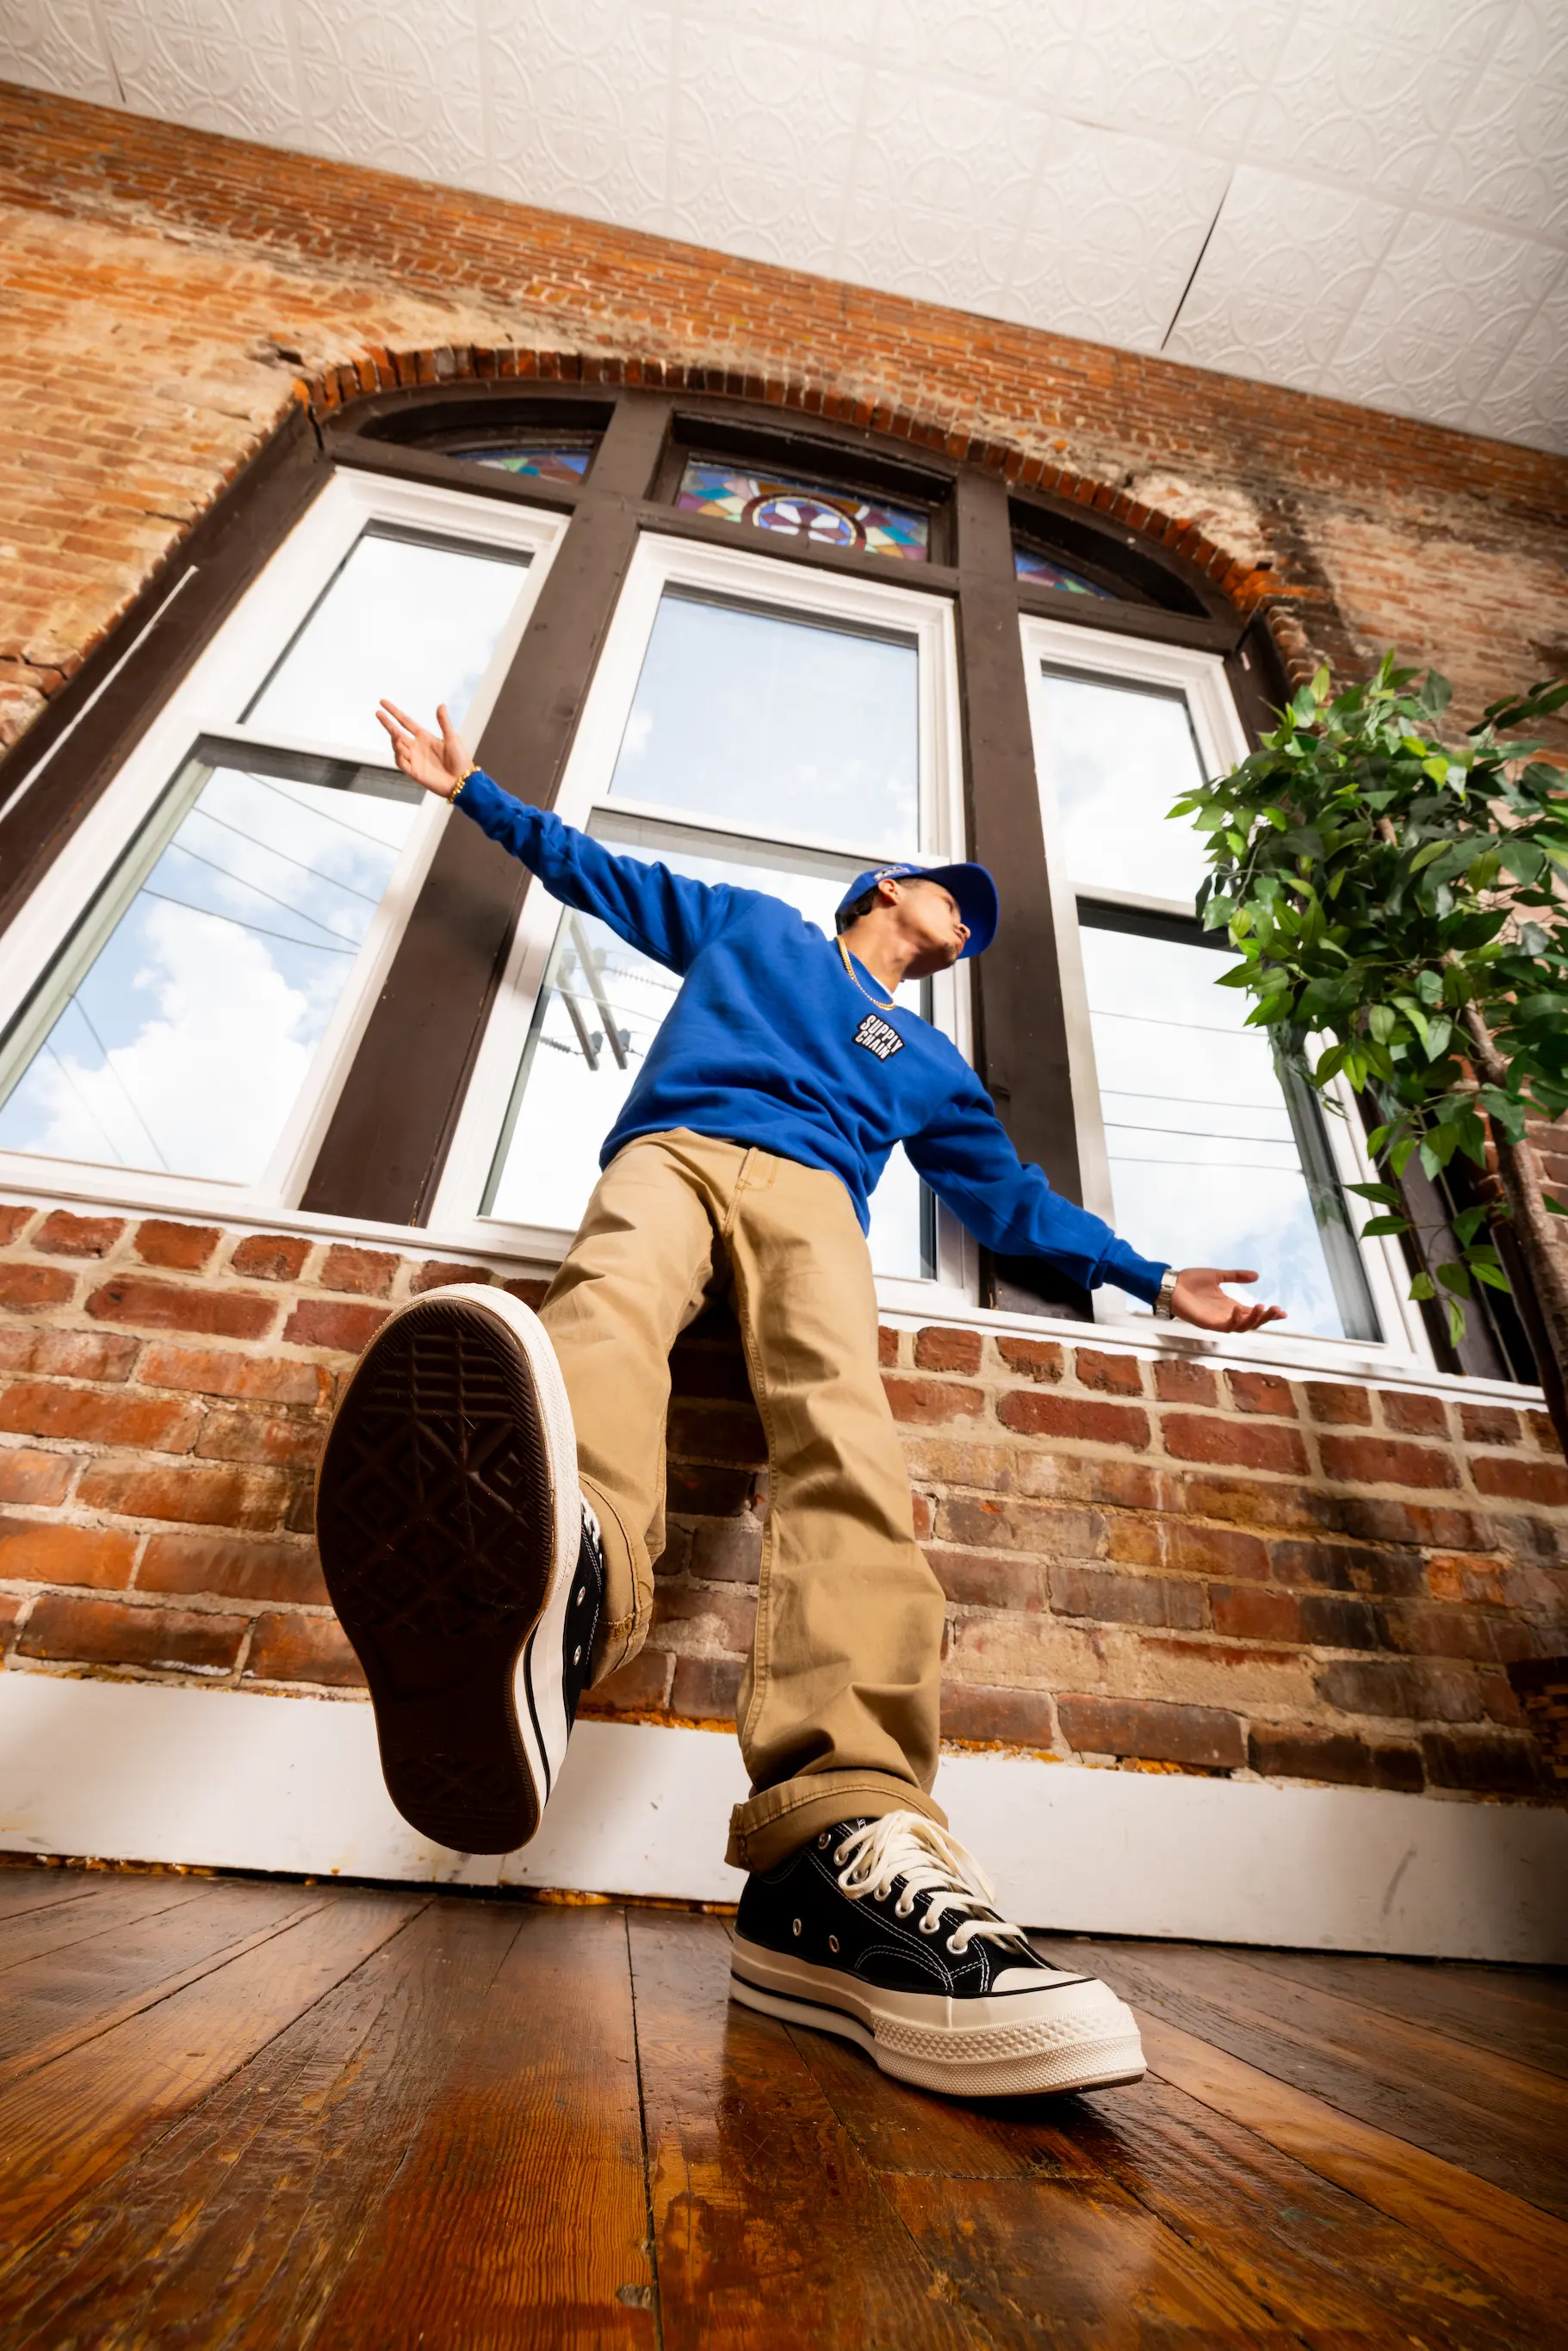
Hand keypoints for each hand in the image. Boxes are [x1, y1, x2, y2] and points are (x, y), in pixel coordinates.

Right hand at [376, 699, 469, 797]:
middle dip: (388, 723)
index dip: (394, 712)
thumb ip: (444, 722)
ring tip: (395, 733)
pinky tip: (400, 747)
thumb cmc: (460, 759)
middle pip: (397, 733)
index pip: (405, 722)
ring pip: (398, 747)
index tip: (383, 702)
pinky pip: (402, 763)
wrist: (463, 781)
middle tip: (378, 713)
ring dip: (395, 740)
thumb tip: (441, 705)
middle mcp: (416, 747)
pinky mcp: (414, 772)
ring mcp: (414, 759)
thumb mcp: (452, 737)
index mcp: (424, 737)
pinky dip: (399, 755)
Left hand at [1171, 1268, 1286, 1334]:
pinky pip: (1225, 1326)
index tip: (1282, 1312)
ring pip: (1241, 1327)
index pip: (1252, 1313)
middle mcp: (1226, 1315)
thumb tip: (1256, 1276)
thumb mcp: (1218, 1275)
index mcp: (1229, 1305)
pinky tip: (1240, 1310)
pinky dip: (1235, 1320)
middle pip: (1251, 1322)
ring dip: (1253, 1319)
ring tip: (1263, 1308)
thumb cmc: (1190, 1281)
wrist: (1170, 1284)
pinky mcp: (1208, 1323)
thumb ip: (1236, 1276)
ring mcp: (1217, 1320)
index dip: (1267, 1314)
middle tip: (1277, 1310)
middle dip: (1266, 1318)